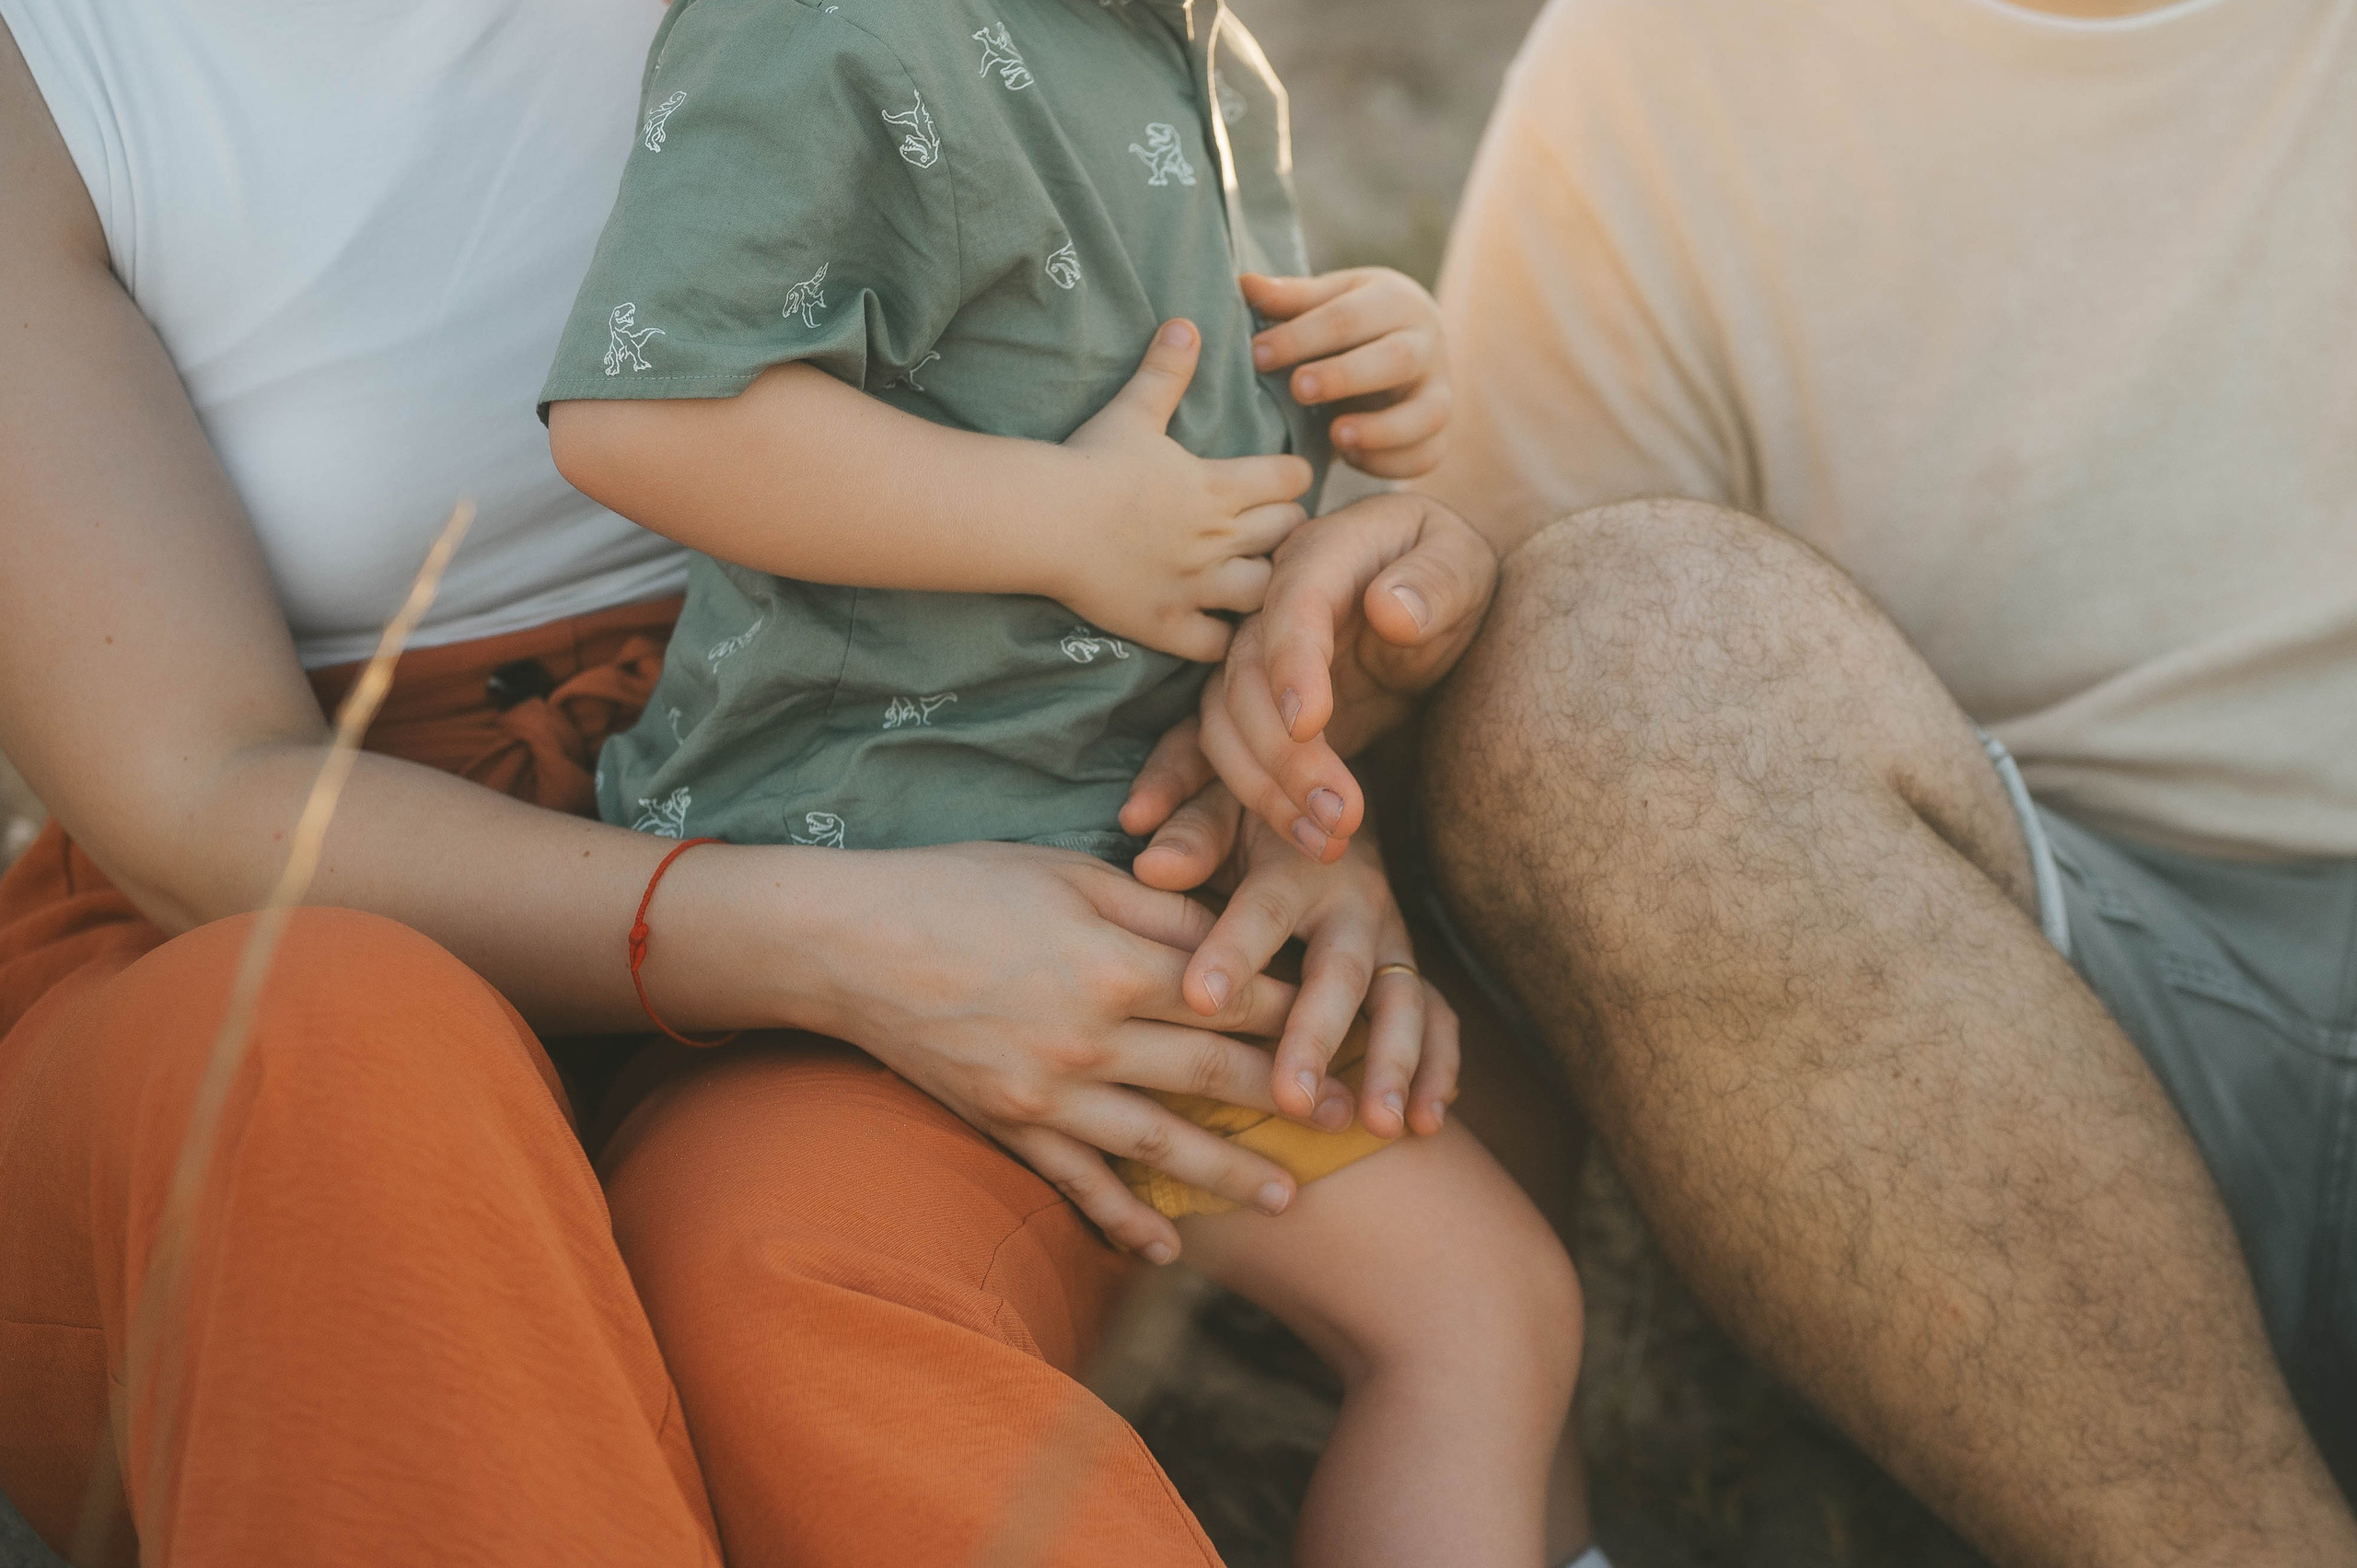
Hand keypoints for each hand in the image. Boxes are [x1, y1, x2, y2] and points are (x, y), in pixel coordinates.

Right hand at [796, 839, 1314, 1262]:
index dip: (1298, 1013)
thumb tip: (1229, 935)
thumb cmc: (958, 886)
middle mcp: (1092, 1038)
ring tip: (1286, 1199)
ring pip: (1160, 1145)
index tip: (1348, 1027)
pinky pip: (1078, 1184)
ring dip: (1229, 1174)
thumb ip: (1155, 908)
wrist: (847, 944)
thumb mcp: (1067, 872)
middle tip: (1348, 1123)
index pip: (1232, 995)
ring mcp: (1049, 1092)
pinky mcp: (1009, 1125)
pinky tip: (1168, 1248)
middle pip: (1213, 1075)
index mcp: (1116, 963)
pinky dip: (1124, 1220)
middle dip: (1288, 1099)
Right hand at [1056, 319, 1313, 662]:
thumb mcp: (1132, 411)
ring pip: (1265, 591)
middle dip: (1287, 528)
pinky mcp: (1167, 625)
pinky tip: (1215, 626)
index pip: (1291, 480)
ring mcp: (1196, 587)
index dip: (1292, 477)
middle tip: (1272, 527)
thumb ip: (1165, 373)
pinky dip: (1223, 639)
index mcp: (1218, 487)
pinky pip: (1217, 644)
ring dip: (1265, 584)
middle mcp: (1219, 539)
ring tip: (1253, 577)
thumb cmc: (1089, 462)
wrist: (1045, 519)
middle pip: (1287, 534)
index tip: (1282, 479)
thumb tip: (1186, 325)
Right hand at [1123, 491, 1497, 861]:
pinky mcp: (1253, 711)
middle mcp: (1268, 609)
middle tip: (1342, 818)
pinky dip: (1209, 797)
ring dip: (1264, 792)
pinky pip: (1214, 753)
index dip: (1294, 664)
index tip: (1310, 724)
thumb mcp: (1462, 561)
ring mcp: (1252, 662)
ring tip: (1327, 845)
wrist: (1425, 595)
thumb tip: (1392, 611)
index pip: (1295, 608)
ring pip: (1224, 727)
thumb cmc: (1446, 569)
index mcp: (1320, 558)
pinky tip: (1225, 847)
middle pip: (1247, 681)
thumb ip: (1435, 581)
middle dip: (1286, 757)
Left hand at [1132, 784, 1457, 1137]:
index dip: (1234, 951)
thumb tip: (1153, 862)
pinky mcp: (1406, 967)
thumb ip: (1190, 828)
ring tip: (1378, 1124)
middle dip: (1319, 1037)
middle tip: (1293, 1100)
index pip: (1263, 909)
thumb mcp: (1218, 800)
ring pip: (1403, 1001)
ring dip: (1395, 1064)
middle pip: (1342, 972)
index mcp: (1296, 861)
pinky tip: (1425, 1123)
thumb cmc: (1251, 806)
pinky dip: (1439, 1069)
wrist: (1325, 794)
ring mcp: (1388, 937)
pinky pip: (1435, 1017)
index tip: (1199, 1000)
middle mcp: (1353, 899)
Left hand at [1243, 268, 1450, 477]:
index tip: (1258, 354)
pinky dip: (1390, 463)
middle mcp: (1427, 344)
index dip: (1302, 336)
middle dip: (1346, 375)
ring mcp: (1440, 391)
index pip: (1349, 317)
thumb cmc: (1357, 322)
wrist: (1410, 348)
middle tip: (1299, 388)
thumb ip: (1291, 299)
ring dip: (1382, 429)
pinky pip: (1426, 455)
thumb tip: (1244, 283)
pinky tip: (1350, 459)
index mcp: (1395, 301)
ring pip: (1428, 413)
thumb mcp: (1330, 300)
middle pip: (1397, 358)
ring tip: (1336, 436)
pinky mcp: (1442, 433)